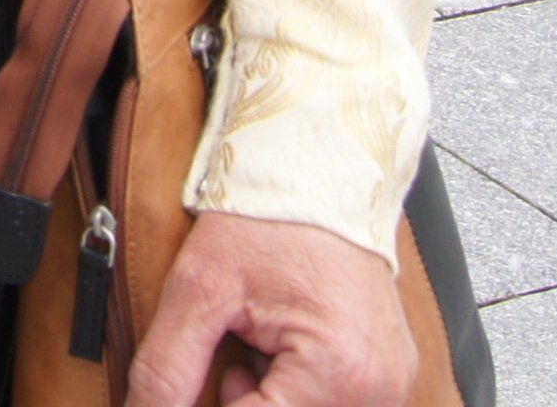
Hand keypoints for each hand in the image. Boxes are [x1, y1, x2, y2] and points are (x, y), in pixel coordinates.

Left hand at [133, 212, 413, 406]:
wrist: (320, 173)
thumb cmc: (267, 219)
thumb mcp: (198, 290)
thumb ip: (166, 371)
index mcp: (336, 373)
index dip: (213, 401)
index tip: (209, 369)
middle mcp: (376, 390)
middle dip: (246, 398)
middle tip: (238, 350)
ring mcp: (390, 386)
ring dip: (271, 398)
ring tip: (261, 342)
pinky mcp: (390, 378)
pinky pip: (331, 405)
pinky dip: (297, 390)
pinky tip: (286, 347)